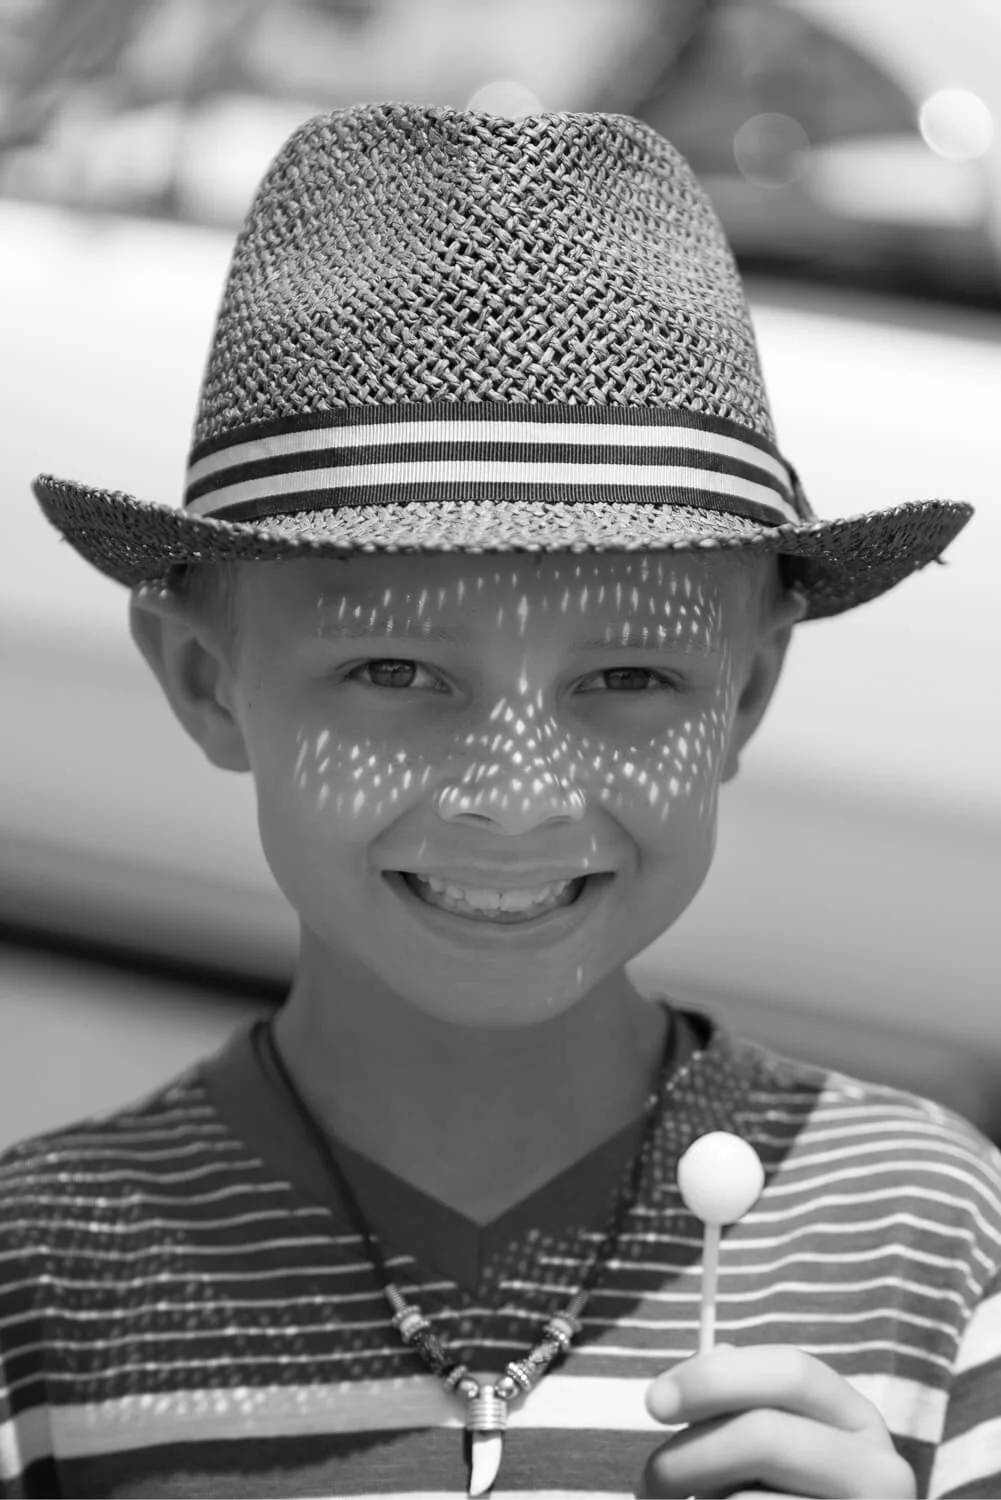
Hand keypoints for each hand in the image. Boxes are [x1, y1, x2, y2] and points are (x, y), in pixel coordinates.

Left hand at [639, 1345, 916, 1498]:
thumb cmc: (787, 1494)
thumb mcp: (777, 1442)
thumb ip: (746, 1401)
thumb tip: (705, 1359)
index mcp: (857, 1418)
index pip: (792, 1371)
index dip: (716, 1378)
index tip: (654, 1402)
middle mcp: (879, 1468)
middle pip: (766, 1435)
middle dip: (691, 1452)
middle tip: (650, 1478)